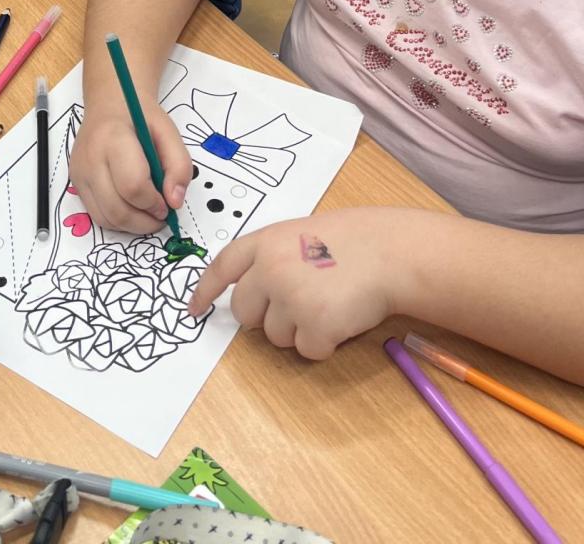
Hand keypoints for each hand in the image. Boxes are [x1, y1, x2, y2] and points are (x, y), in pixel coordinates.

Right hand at [69, 101, 191, 234]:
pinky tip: (133, 209)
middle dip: (144, 221)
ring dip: (132, 226)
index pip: (132, 186)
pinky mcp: (75, 182)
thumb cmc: (140, 117)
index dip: (154, 203)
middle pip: (116, 209)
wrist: (110, 104)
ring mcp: (79, 172)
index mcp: (114, 138)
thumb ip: (179, 166)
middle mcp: (90, 158)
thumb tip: (174, 202)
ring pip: (105, 219)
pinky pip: (97, 214)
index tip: (167, 204)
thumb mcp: (168, 132)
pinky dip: (118, 220)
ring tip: (149, 214)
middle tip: (161, 216)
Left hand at [189, 208, 402, 358]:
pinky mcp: (314, 324)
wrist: (390, 251)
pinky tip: (342, 317)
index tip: (193, 309)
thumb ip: (272, 257)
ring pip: (275, 336)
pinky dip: (324, 343)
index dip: (205, 290)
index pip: (222, 267)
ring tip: (329, 300)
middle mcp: (270, 268)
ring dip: (299, 329)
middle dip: (265, 317)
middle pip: (244, 312)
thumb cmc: (352, 241)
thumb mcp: (301, 234)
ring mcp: (290, 297)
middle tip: (300, 302)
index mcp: (265, 242)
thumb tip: (252, 292)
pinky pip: (307, 350)